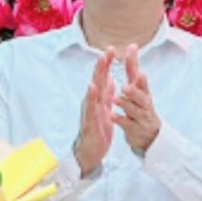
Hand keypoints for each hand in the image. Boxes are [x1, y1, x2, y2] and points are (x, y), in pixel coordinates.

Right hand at [74, 48, 115, 176]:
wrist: (90, 152)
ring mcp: (89, 110)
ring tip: (101, 62)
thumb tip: (111, 79)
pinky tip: (92, 87)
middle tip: (107, 50)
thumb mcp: (105, 109)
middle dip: (102, 65)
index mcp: (99, 99)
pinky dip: (91, 96)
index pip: (103, 77)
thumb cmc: (97, 129)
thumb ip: (107, 94)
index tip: (112, 49)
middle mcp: (92, 101)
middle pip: (98, 79)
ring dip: (97, 75)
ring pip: (93, 90)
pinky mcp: (89, 121)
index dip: (107, 64)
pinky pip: (91, 107)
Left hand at [112, 44, 159, 154]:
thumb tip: (132, 45)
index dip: (137, 69)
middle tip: (125, 86)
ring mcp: (141, 118)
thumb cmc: (141, 106)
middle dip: (134, 91)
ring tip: (116, 99)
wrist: (150, 134)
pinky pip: (127, 124)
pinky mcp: (135, 129)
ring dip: (126, 105)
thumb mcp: (138, 86)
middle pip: (142, 97)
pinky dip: (120, 120)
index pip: (140, 78)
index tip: (135, 60)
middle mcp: (144, 104)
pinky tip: (111, 116)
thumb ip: (132, 68)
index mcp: (143, 92)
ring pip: (135, 111)